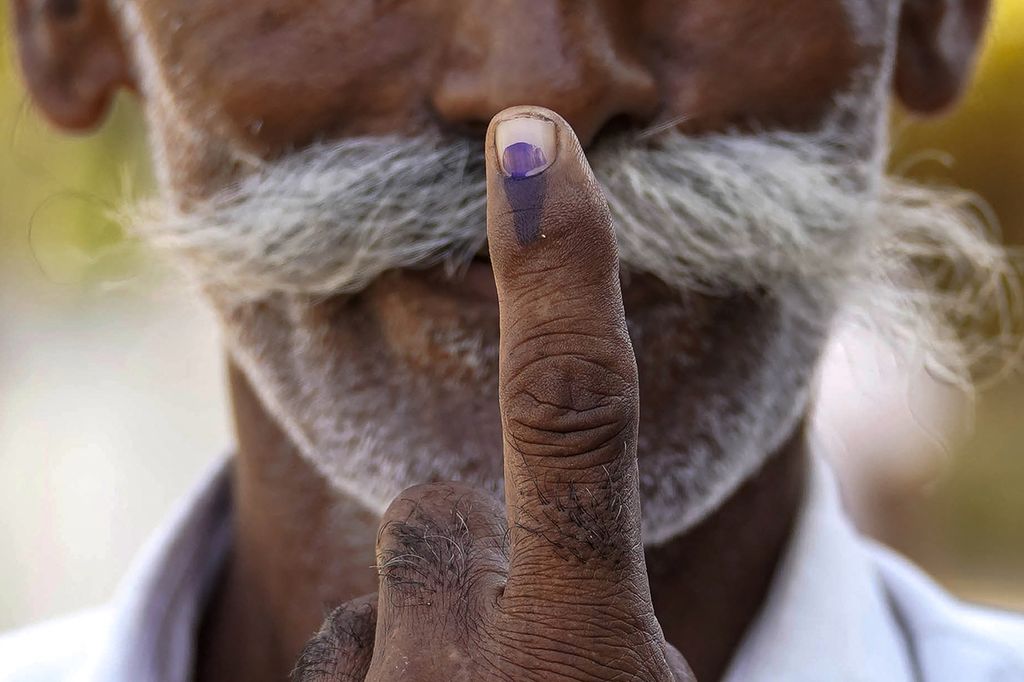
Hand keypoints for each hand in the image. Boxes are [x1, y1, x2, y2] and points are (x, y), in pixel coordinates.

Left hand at [293, 107, 693, 681]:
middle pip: (432, 517)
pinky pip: (329, 661)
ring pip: (372, 604)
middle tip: (514, 646)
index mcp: (583, 657)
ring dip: (419, 639)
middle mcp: (469, 676)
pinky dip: (373, 681)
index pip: (571, 423)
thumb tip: (558, 523)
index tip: (535, 149)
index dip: (557, 275)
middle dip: (471, 554)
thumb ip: (599, 595)